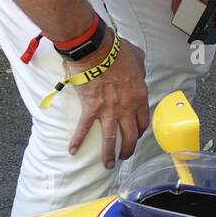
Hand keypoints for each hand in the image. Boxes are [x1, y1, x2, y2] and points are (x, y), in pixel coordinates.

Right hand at [68, 33, 149, 168]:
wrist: (97, 51)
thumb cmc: (117, 51)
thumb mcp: (138, 57)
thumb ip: (140, 67)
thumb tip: (138, 70)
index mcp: (139, 95)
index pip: (143, 121)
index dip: (140, 131)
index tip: (136, 136)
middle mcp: (126, 107)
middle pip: (130, 135)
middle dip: (128, 149)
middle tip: (124, 157)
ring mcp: (108, 110)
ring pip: (110, 138)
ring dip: (109, 154)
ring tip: (108, 165)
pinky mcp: (90, 108)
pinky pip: (83, 128)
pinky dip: (77, 140)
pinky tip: (72, 151)